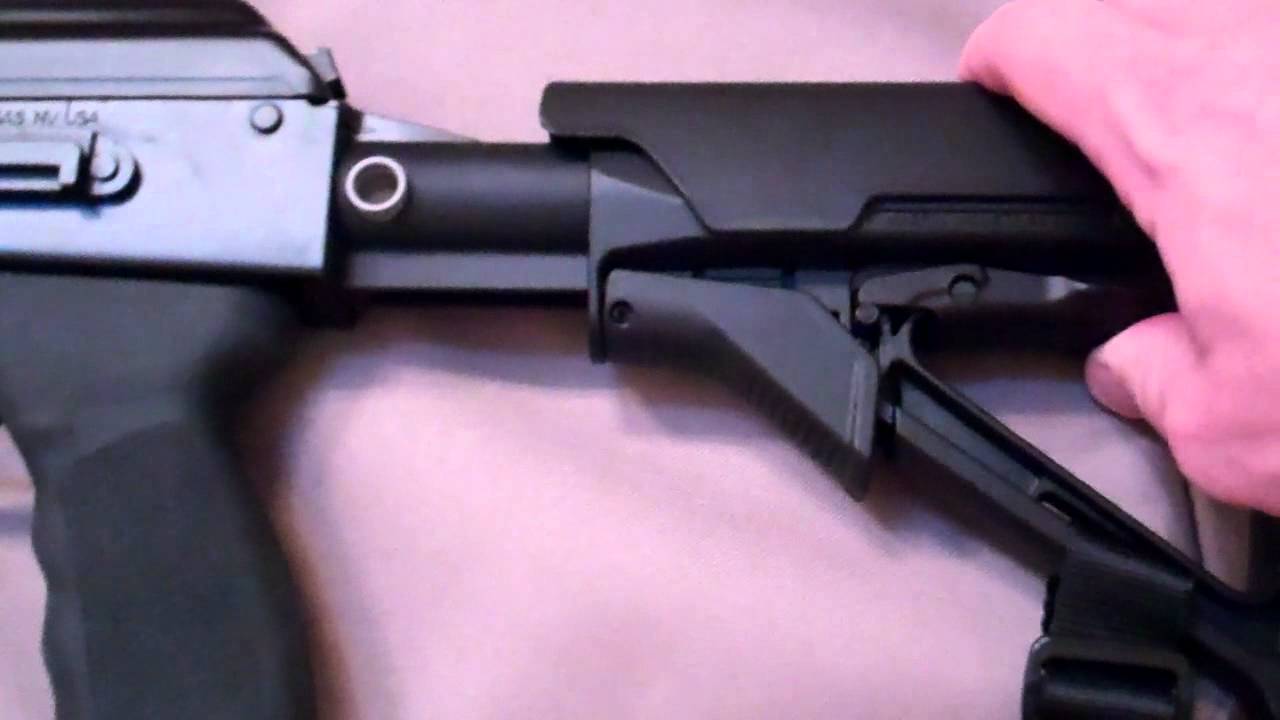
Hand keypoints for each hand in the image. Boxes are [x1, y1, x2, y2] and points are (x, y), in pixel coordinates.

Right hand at [962, 0, 1279, 513]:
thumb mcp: (1240, 430)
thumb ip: (1154, 382)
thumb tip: (1135, 361)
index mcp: (1178, 129)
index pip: (1038, 40)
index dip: (997, 64)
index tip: (995, 90)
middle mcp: (1257, 47)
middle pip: (1131, 6)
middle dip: (1099, 53)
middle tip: (1106, 125)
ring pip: (1227, 14)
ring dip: (1202, 52)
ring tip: (1224, 139)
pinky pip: (1273, 44)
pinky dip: (1260, 73)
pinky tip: (1273, 140)